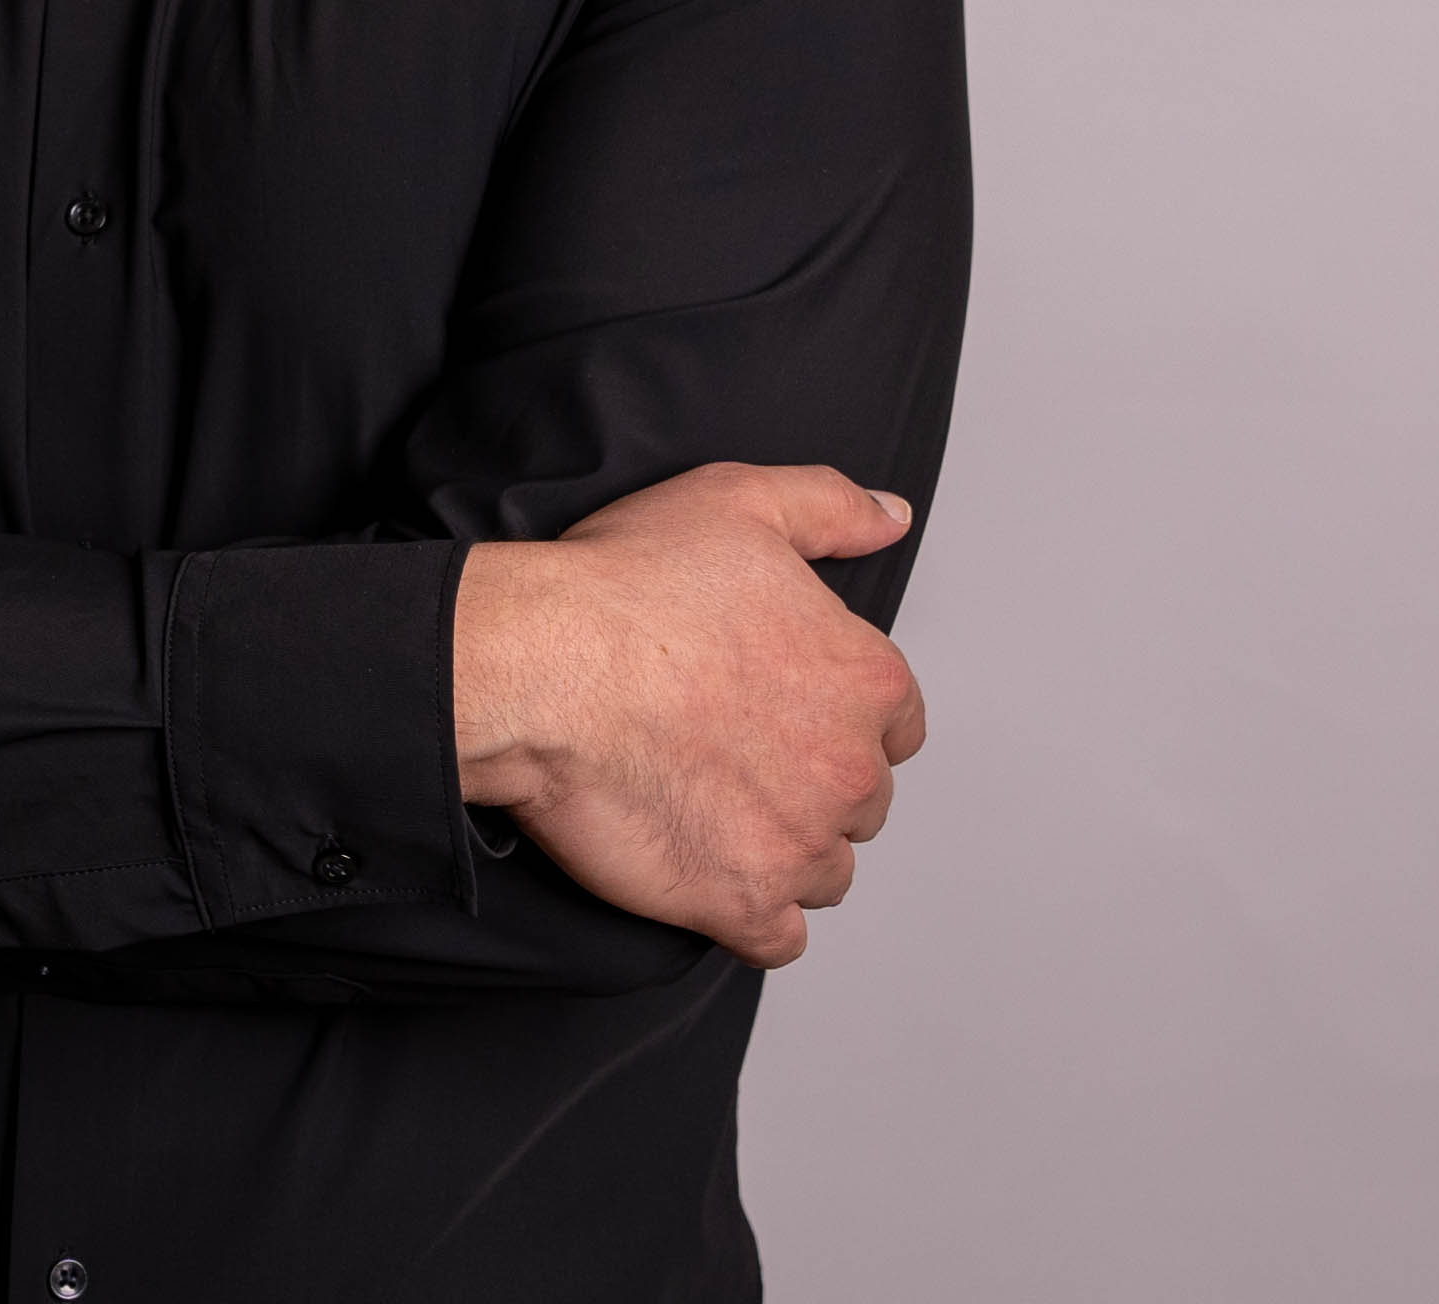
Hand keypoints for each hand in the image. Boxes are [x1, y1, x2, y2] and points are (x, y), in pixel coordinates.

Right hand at [450, 463, 924, 967]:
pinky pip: (781, 937)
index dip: (840, 713)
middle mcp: (850, 768)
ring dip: (784, 849)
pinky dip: (754, 915)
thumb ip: (833, 508)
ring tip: (713, 811)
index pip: (896, 722)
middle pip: (861, 801)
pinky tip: (710, 873)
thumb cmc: (628, 585)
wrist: (542, 667)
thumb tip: (892, 518)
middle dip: (812, 783)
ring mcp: (799, 843)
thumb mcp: (740, 501)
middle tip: (734, 754)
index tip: (783, 705)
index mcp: (865, 677)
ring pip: (826, 870)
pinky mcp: (742, 902)